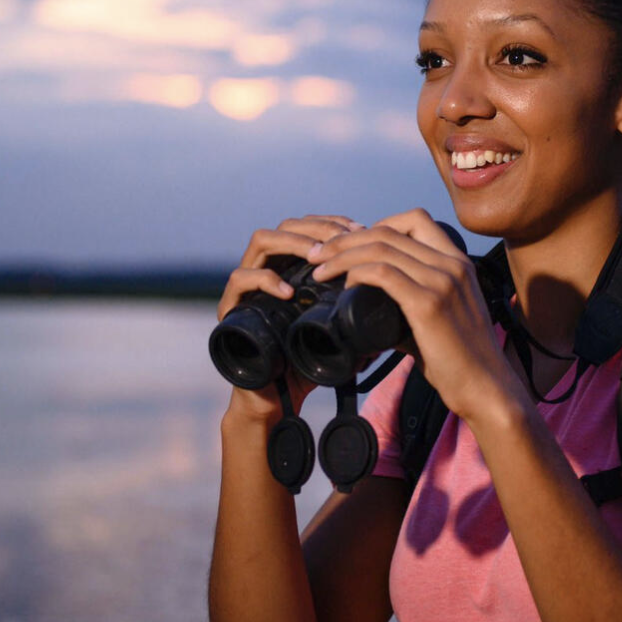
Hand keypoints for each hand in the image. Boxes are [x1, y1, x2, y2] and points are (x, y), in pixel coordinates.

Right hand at [217, 214, 365, 424]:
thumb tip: (390, 305)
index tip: (359, 230)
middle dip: (318, 226)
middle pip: (287, 224)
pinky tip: (288, 291)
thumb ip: (357, 316)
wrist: (275, 399)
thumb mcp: (338, 333)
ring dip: (292, 242)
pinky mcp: (230, 308)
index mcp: (291, 269)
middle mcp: (267, 269)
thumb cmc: (305, 364)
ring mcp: (246, 286)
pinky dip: (265, 279)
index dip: (333, 222)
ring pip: (261, 240)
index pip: (308, 226)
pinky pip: (240, 279)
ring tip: (317, 257)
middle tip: (342, 239)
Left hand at [306, 207, 524, 423]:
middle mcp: (452, 264)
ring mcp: (442, 281)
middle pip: (389, 230)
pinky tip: (344, 286)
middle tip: (320, 254)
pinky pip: (383, 273)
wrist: (487, 388)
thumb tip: (366, 311)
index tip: (351, 246)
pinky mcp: (429, 304)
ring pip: (381, 246)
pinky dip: (356, 273)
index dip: (377, 225)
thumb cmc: (461, 360)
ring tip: (321, 269)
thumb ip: (408, 306)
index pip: (414, 220)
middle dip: (346, 239)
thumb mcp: (440, 318)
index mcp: (458, 262)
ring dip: (342, 254)